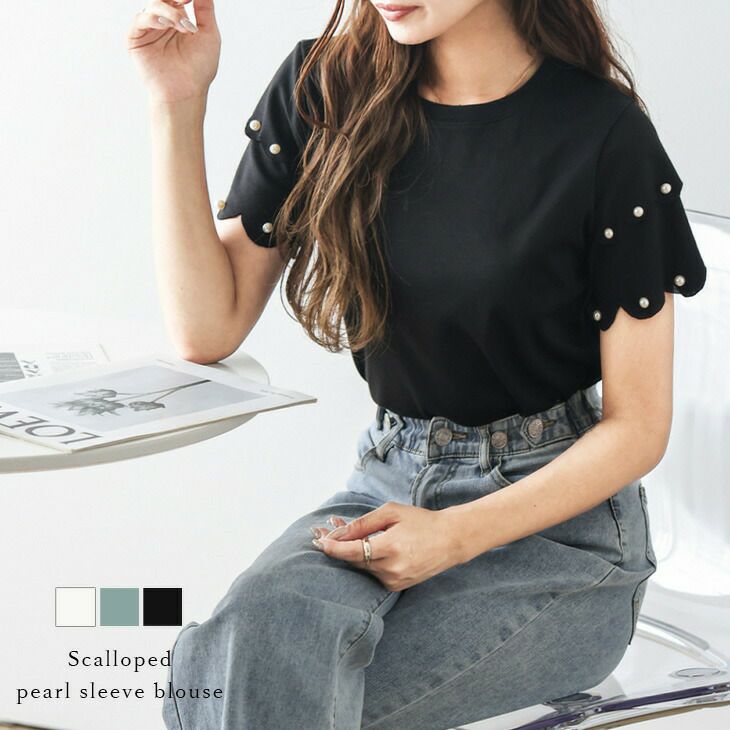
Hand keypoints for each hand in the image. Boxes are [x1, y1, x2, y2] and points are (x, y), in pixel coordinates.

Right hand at [127, 0, 220, 103]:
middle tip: (185, 1)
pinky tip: (165, 25)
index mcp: (178, 20)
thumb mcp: (209, 34)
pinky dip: (153, 18)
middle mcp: (162, 23)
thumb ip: (205, 9)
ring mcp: (149, 30)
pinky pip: (140, 19)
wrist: (186, 92)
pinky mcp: (136, 39)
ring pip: (153, 5)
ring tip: (184, 28)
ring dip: (169, 11)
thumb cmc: (199, 69)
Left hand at [311, 503, 463, 590]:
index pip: (352, 552)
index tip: (318, 540)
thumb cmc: (421, 521)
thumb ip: (364, 523)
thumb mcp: (392, 513)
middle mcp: (391, 569)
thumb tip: (338, 532)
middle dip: (336, 547)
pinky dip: (364, 560)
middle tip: (321, 532)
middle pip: (354, 561)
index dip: (333, 547)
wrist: (451, 540)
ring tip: (339, 534)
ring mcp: (395, 581)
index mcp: (391, 548)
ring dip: (349, 553)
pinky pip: (372, 573)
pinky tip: (359, 547)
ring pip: (362, 568)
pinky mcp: (397, 586)